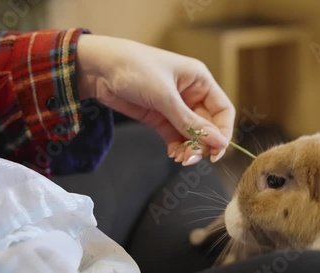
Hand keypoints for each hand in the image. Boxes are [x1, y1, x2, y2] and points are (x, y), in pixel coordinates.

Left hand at [76, 34, 234, 164]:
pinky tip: (173, 154)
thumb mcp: (164, 95)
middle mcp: (192, 94)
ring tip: (181, 158)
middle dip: (203, 143)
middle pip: (209, 126)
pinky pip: (175, 136)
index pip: (223, 111)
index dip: (223, 132)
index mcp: (200, 81)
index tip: (216, 151)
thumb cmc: (134, 68)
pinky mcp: (159, 117)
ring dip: (190, 148)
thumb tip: (218, 142)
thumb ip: (190, 121)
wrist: (97, 67)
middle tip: (191, 157)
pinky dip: (177, 147)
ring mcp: (175, 107)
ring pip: (192, 134)